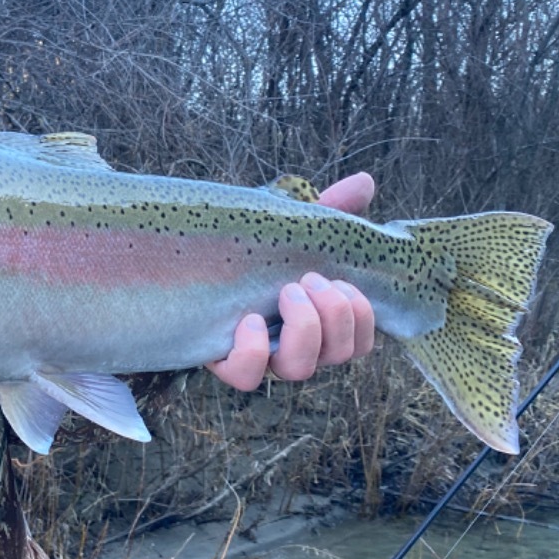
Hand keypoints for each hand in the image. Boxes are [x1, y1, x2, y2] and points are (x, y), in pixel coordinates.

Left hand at [207, 172, 377, 391]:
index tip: (342, 281)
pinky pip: (247, 377)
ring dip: (304, 330)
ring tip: (287, 291)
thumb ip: (328, 209)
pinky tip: (248, 319)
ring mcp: (261, 356)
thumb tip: (364, 181)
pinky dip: (253, 352)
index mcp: (318, 320)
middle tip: (310, 279)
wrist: (194, 259)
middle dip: (335, 316)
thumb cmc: (252, 249)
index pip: (359, 343)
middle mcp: (294, 345)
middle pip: (338, 356)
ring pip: (299, 370)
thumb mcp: (289, 226)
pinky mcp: (224, 361)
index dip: (361, 319)